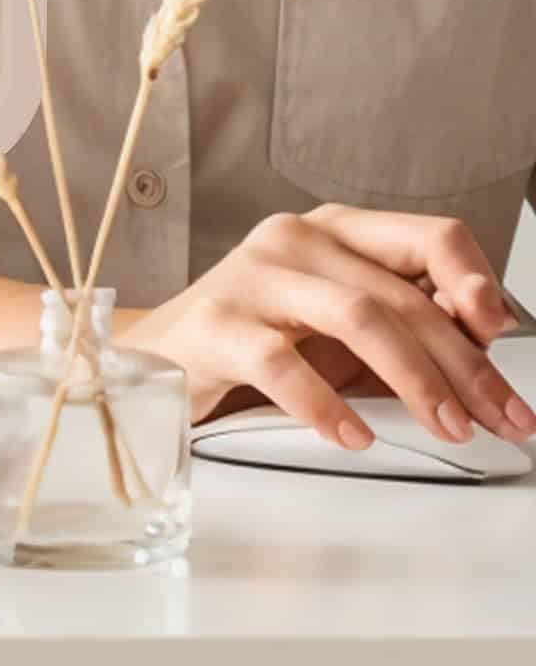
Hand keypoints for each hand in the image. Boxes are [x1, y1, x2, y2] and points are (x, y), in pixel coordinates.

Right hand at [122, 205, 535, 449]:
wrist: (163, 353)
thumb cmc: (258, 336)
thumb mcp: (339, 324)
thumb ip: (403, 318)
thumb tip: (483, 334)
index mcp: (334, 229)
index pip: (429, 236)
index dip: (476, 283)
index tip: (501, 336)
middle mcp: (295, 239)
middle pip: (402, 294)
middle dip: (463, 364)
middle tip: (498, 418)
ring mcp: (253, 276)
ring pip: (357, 317)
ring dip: (415, 380)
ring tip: (444, 428)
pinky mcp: (217, 322)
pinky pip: (283, 363)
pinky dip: (328, 406)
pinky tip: (354, 436)